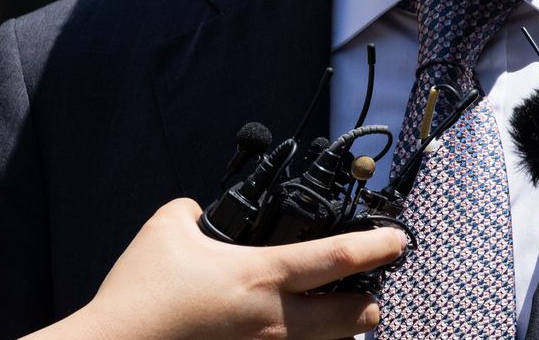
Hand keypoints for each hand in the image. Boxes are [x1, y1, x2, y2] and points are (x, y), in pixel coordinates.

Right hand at [26, 198, 406, 339]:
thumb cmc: (139, 292)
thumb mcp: (167, 227)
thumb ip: (196, 210)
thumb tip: (204, 211)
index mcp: (260, 276)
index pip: (338, 259)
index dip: (377, 246)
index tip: (399, 238)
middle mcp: (272, 320)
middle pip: (353, 318)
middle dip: (372, 302)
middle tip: (373, 285)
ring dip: (341, 328)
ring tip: (338, 310)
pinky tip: (297, 329)